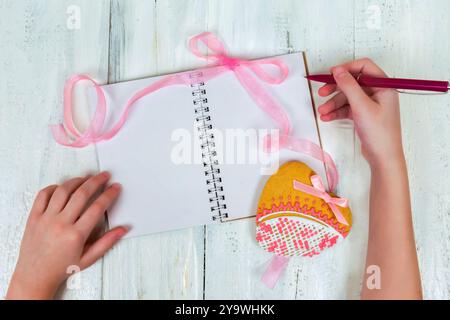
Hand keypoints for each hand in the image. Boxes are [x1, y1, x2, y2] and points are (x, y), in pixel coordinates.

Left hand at [6, 172, 126, 298]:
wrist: (35, 276)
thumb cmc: (62, 268)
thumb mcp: (88, 258)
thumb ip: (107, 242)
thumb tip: (123, 229)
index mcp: (76, 235)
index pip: (97, 208)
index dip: (109, 195)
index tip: (115, 188)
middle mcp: (60, 224)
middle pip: (82, 194)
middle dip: (96, 181)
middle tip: (104, 175)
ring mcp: (45, 219)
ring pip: (63, 190)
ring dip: (77, 181)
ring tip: (86, 178)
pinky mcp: (34, 217)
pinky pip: (43, 195)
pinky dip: (54, 187)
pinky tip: (63, 187)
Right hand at [317, 58, 403, 166]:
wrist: (383, 157)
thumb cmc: (379, 133)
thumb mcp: (361, 106)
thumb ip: (349, 86)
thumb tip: (338, 71)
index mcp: (383, 86)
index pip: (364, 67)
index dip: (347, 68)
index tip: (331, 73)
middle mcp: (378, 93)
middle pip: (353, 82)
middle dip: (336, 88)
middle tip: (322, 92)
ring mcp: (371, 104)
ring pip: (348, 97)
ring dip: (333, 103)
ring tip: (322, 111)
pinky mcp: (364, 114)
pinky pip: (347, 108)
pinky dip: (337, 112)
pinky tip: (327, 117)